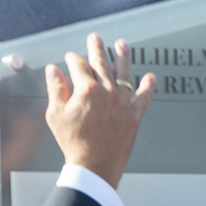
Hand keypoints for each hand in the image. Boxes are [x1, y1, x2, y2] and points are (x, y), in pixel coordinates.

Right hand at [46, 34, 157, 187]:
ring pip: (124, 75)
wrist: (94, 167)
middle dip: (97, 49)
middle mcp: (107, 92)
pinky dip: (148, 88)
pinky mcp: (134, 117)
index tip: (70, 57)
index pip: (79, 66)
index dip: (73, 59)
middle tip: (95, 37)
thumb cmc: (72, 143)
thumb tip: (53, 69)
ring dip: (123, 57)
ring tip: (122, 44)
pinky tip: (152, 77)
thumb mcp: (56, 115)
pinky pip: (144, 99)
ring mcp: (123, 104)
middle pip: (102, 64)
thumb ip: (56, 89)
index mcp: (87, 90)